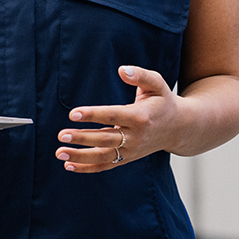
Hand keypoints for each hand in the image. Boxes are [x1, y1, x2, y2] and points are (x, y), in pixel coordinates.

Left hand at [55, 65, 181, 173]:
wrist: (179, 128)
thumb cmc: (163, 101)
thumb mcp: (157, 83)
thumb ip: (140, 75)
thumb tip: (121, 70)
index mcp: (140, 116)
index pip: (112, 116)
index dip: (92, 115)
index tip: (73, 113)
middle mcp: (135, 136)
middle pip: (105, 139)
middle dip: (82, 138)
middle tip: (61, 134)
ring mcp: (131, 150)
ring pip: (103, 156)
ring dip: (80, 156)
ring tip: (59, 153)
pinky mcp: (127, 158)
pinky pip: (106, 166)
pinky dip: (87, 168)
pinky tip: (69, 165)